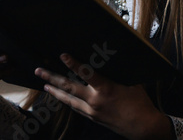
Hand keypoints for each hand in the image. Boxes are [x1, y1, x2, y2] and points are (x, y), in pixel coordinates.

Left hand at [35, 54, 172, 139]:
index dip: (73, 63)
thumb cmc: (140, 102)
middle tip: (38, 71)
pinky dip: (67, 101)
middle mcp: (95, 100)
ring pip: (68, 99)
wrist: (143, 127)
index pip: (86, 73)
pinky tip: (61, 97)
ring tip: (44, 85)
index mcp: (106, 88)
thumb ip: (118, 71)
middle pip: (68, 87)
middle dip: (51, 78)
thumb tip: (110, 58)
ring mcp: (92, 111)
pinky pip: (76, 107)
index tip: (62, 55)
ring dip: (55, 92)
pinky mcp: (93, 118)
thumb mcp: (131, 81)